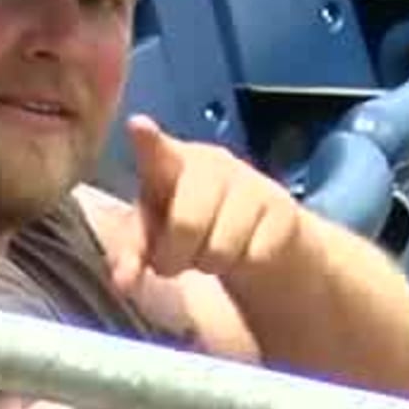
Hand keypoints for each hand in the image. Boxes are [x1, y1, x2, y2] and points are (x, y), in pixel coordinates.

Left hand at [100, 115, 306, 296]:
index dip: (148, 141)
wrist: (257, 228)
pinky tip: (244, 249)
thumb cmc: (189, 221)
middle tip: (177, 259)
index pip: (156, 151)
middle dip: (175, 257)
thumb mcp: (154, 234)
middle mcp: (213, 164)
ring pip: (221, 248)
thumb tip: (124, 283)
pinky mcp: (284, 207)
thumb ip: (133, 254)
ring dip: (210, 264)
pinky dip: (245, 265)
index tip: (137, 125)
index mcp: (171, 163)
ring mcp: (252, 181)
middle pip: (186, 224)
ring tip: (211, 251)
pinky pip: (255, 255)